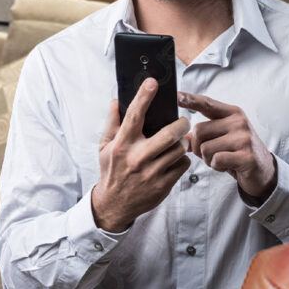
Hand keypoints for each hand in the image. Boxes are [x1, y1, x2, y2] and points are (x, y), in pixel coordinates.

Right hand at [92, 78, 190, 232]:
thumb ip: (112, 123)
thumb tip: (116, 101)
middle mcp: (137, 158)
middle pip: (168, 135)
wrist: (114, 205)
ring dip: (182, 143)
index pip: (133, 116)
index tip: (152, 83)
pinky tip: (175, 158)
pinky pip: (182, 165)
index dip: (143, 97)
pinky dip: (182, 159)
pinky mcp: (163, 185)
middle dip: (181, 124)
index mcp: (122, 145)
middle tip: (184, 121)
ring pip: (178, 150)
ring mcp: (151, 173)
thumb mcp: (105, 147)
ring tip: (179, 141)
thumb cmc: (111, 171)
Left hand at [178, 92, 275, 201]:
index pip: (207, 103)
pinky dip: (216, 166)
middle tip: (209, 153)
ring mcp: (244, 138)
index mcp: (232, 113)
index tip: (177, 95)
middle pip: (199, 130)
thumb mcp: (223, 135)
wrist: (263, 170)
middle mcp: (238, 121)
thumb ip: (204, 132)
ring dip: (207, 159)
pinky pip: (216, 160)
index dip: (190, 99)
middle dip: (197, 146)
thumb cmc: (239, 151)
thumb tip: (182, 135)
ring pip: (205, 148)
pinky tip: (226, 166)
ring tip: (220, 159)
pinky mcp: (246, 156)